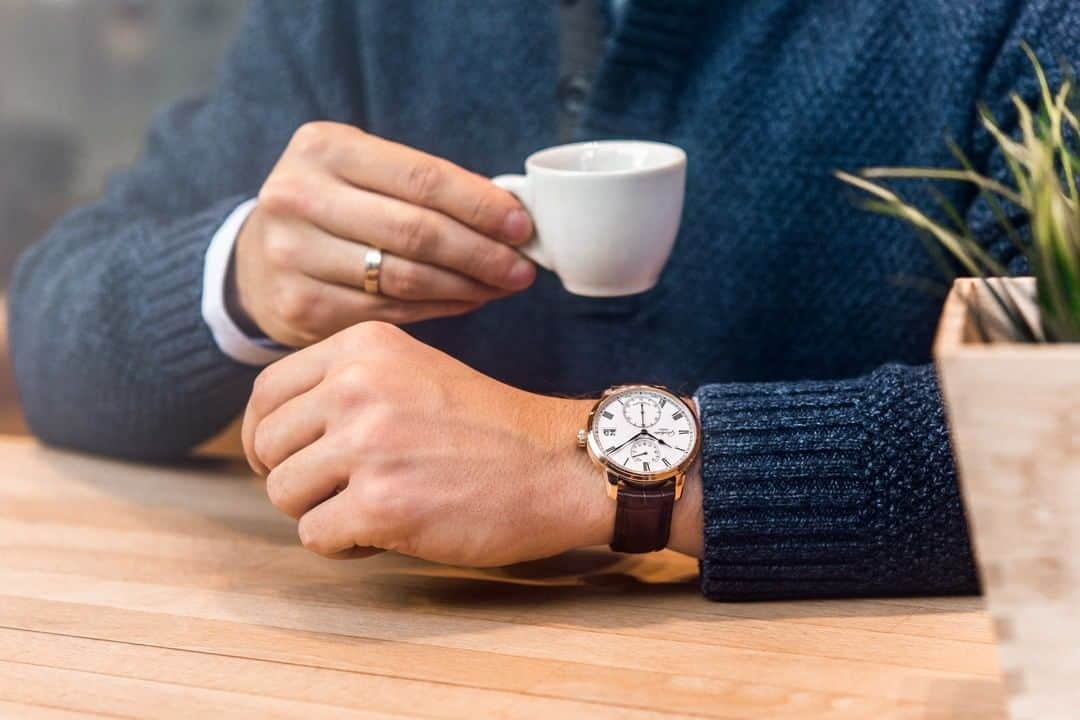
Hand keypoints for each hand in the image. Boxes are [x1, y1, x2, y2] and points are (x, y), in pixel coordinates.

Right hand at [234, 122, 535, 346]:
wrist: (258, 261)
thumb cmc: (334, 208)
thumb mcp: (362, 172)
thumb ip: (424, 185)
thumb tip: (510, 214)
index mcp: (323, 148)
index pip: (421, 177)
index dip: (480, 205)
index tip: (522, 226)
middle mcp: (298, 196)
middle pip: (415, 231)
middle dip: (482, 252)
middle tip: (523, 267)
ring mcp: (293, 255)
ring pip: (405, 278)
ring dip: (468, 285)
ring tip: (503, 285)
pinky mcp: (300, 307)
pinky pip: (391, 312)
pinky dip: (441, 308)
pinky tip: (468, 300)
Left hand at [241, 322, 612, 566]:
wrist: (558, 465)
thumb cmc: (489, 428)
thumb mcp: (413, 371)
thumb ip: (346, 384)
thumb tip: (270, 428)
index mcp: (362, 347)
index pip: (266, 391)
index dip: (266, 434)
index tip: (286, 457)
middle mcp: (357, 386)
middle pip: (269, 446)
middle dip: (297, 477)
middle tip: (344, 490)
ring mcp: (368, 445)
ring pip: (283, 493)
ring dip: (319, 512)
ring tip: (372, 508)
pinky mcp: (381, 504)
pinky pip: (314, 536)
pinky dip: (345, 545)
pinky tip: (389, 531)